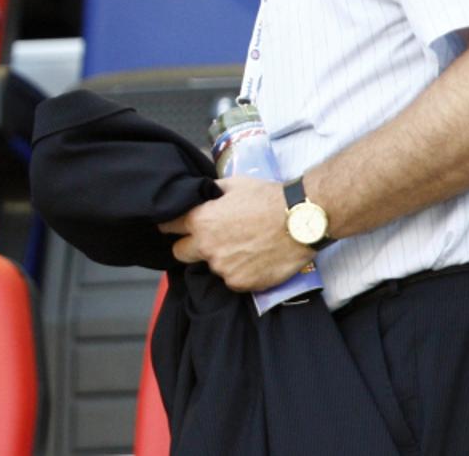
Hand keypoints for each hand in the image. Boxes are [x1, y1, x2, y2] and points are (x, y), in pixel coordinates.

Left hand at [157, 176, 312, 291]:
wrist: (301, 221)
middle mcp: (206, 247)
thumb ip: (210, 192)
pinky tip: (255, 258)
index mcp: (200, 221)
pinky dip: (240, 271)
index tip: (174, 226)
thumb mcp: (234, 184)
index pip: (168, 227)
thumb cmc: (268, 198)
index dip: (171, 225)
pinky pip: (232, 279)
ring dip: (221, 258)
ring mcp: (223, 268)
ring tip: (244, 245)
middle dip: (190, 246)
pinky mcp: (241, 284)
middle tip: (210, 238)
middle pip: (180, 253)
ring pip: (211, 266)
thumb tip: (202, 194)